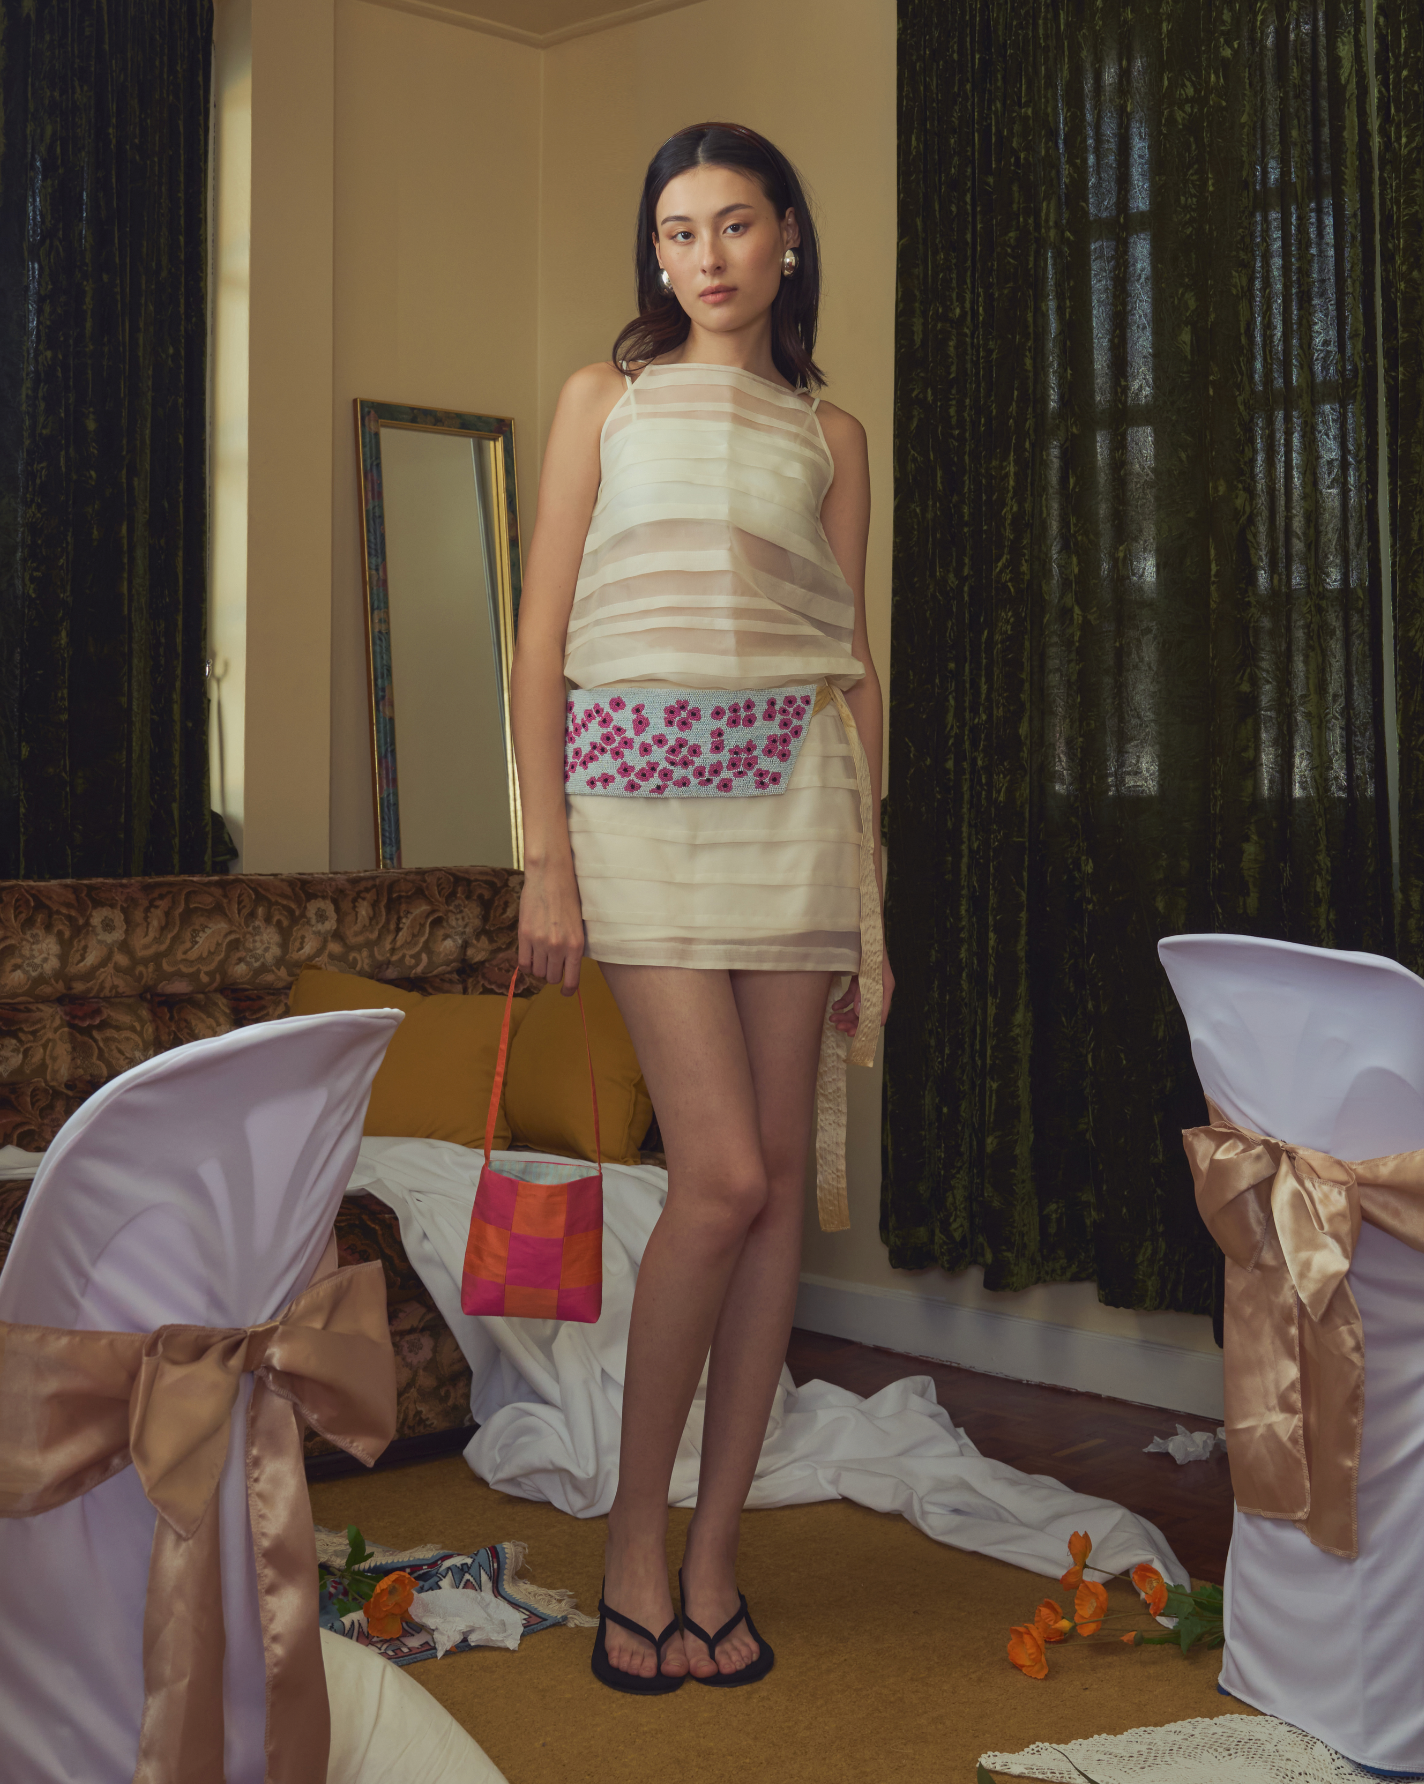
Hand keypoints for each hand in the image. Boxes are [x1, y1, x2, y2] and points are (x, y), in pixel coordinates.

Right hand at [519, 860, 584, 994]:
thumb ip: (572, 947)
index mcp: (576, 946)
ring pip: (538, 972)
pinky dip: (527, 963)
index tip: (565, 992)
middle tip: (552, 964)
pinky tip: (530, 955)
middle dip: (552, 974)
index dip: (567, 990)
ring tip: (541, 955)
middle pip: (552, 978)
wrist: (551, 877)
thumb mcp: (577, 926)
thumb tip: (566, 967)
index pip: (571, 980)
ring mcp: (540, 943)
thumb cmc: (568, 898)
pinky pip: (523, 963)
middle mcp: (559, 948)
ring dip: (539, 968)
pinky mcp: (525, 936)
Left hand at [829, 947, 894, 1036]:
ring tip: (832, 1018)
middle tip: (838, 1026)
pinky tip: (835, 1006)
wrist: (863, 927)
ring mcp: (869, 984)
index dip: (866, 1027)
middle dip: (852, 1022)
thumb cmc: (868, 947)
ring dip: (846, 1014)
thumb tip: (859, 1013)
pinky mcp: (860, 979)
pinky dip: (843, 1002)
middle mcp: (879, 988)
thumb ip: (863, 992)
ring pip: (858, 1006)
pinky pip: (852, 996)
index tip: (852, 1033)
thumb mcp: (865, 971)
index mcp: (885, 988)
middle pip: (867, 1013)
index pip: (880, 1015)